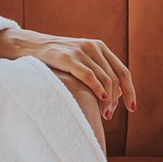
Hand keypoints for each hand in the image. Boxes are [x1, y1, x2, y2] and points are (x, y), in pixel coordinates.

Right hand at [0, 29, 136, 120]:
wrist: (30, 45)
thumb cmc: (56, 58)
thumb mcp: (80, 60)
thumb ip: (98, 71)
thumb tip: (116, 93)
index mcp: (100, 47)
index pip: (123, 72)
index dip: (130, 91)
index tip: (132, 109)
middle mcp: (94, 47)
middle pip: (115, 78)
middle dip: (116, 100)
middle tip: (108, 116)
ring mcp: (81, 51)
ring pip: (105, 79)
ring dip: (108, 100)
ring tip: (104, 114)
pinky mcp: (67, 57)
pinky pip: (88, 75)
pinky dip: (97, 88)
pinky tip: (100, 99)